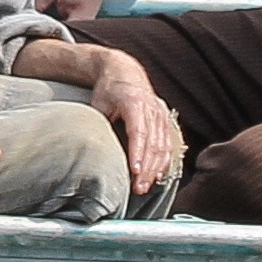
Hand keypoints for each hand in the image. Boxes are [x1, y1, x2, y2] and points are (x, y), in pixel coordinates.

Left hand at [76, 49, 185, 202]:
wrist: (125, 72)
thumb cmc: (108, 90)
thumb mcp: (99, 103)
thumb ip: (99, 123)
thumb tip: (93, 149)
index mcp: (134, 103)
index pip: (138, 132)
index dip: (137, 153)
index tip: (134, 171)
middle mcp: (152, 110)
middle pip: (152, 144)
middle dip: (145, 169)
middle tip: (137, 189)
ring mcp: (160, 116)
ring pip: (162, 147)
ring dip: (154, 170)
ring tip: (143, 187)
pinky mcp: (164, 122)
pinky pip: (168, 145)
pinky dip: (163, 163)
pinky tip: (157, 177)